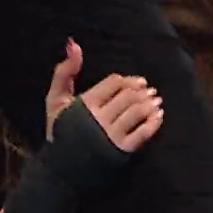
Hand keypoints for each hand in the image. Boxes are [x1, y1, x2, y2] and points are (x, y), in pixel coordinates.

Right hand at [43, 39, 163, 151]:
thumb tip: (74, 44)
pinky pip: (143, 133)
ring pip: (137, 112)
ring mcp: (111, 135)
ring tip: (156, 101)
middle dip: (142, 91)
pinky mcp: (121, 151)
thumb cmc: (60, 131)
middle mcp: (99, 118)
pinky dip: (153, 122)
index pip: (115, 83)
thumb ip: (64, 71)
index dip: (128, 80)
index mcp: (86, 103)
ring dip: (150, 104)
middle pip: (129, 96)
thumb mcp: (55, 100)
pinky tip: (158, 117)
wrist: (61, 168)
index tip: (138, 82)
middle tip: (150, 90)